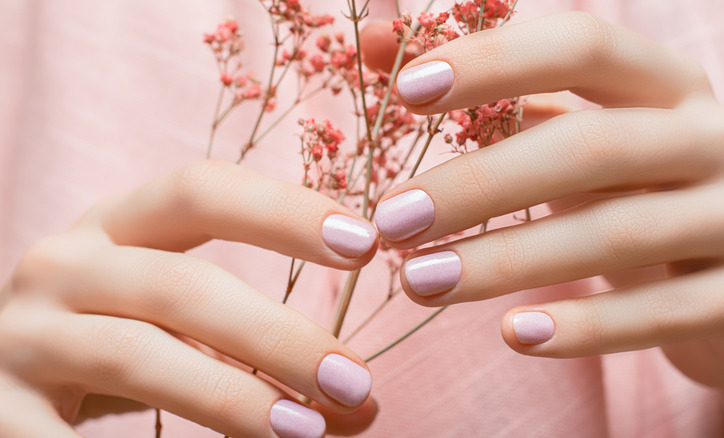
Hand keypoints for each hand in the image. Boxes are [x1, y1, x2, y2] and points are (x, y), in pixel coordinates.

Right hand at [0, 161, 378, 437]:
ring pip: (141, 355)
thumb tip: (358, 404)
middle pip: (182, 285)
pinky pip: (75, 436)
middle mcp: (62, 265)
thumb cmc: (113, 341)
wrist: (3, 379)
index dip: (283, 210)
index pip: (201, 190)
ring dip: (234, 397)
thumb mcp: (174, 322)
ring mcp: (23, 336)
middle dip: (278, 336)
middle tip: (353, 380)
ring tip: (308, 430)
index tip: (365, 242)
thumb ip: (254, 348)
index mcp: (114, 225)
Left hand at [373, 12, 723, 435]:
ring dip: (506, 262)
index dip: (495, 61)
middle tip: (391, 222)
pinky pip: (664, 312)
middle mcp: (720, 136)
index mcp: (669, 85)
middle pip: (590, 146)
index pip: (583, 46)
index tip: (406, 92)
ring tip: (420, 283)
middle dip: (478, 184)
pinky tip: (513, 336)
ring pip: (617, 232)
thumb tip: (378, 43)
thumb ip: (494, 99)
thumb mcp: (577, 144)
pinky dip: (583, 326)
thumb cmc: (638, 203)